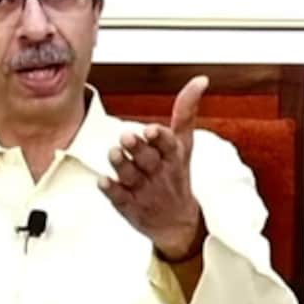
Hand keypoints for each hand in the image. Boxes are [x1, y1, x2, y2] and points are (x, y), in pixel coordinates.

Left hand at [98, 75, 207, 258]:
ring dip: (122, 165)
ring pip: (131, 177)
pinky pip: (119, 199)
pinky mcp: (129, 206)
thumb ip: (186, 111)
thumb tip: (200, 79)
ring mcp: (144, 191)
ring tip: (114, 154)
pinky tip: (103, 181)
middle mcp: (159, 174)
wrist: (178, 224)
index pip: (169, 145)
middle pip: (148, 160)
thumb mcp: (185, 145)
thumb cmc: (177, 175)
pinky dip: (112, 190)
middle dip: (138, 149)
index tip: (151, 130)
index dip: (160, 138)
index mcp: (173, 157)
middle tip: (127, 137)